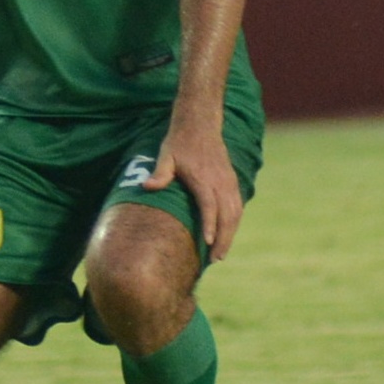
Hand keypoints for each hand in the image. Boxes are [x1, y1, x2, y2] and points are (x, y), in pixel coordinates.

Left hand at [142, 117, 244, 259]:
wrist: (200, 123)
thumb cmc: (179, 142)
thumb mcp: (166, 155)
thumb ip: (160, 173)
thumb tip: (146, 187)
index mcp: (203, 177)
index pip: (209, 205)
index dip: (210, 225)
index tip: (209, 243)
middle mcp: (220, 180)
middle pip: (227, 214)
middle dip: (224, 238)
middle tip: (215, 259)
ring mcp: (229, 181)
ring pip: (236, 212)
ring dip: (231, 234)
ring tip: (220, 254)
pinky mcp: (232, 181)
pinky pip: (238, 206)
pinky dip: (234, 223)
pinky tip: (228, 235)